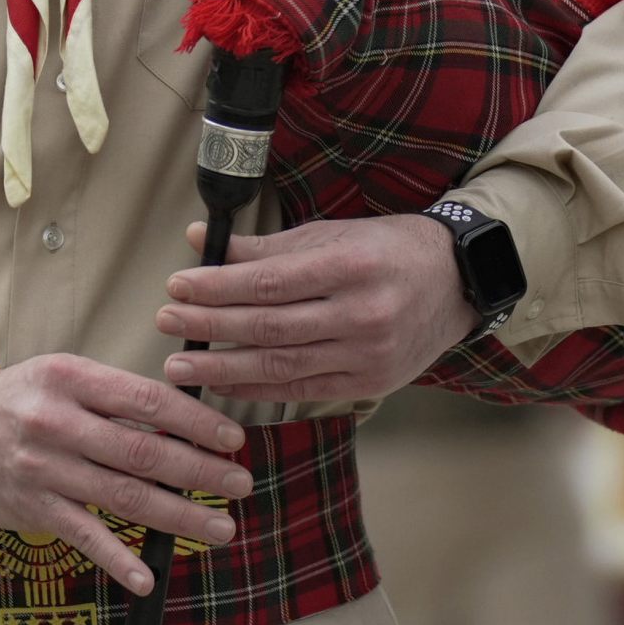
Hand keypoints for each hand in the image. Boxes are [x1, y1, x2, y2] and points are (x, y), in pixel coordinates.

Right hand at [0, 354, 251, 595]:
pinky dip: (117, 559)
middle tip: (241, 484)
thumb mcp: (66, 376)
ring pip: (123, 496)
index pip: (147, 399)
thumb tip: (186, 424)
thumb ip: (117, 396)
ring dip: (179, 516)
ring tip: (220, 527)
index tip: (232, 439)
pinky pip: (84, 536)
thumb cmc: (25, 398)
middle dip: (199, 471)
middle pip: (143, 451)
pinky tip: (148, 577)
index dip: (195, 420)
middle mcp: (57, 421)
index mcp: (72, 378)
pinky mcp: (34, 507)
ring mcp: (44, 468)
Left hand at [159, 214, 474, 400]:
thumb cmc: (386, 249)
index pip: (269, 282)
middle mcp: (361, 314)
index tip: (177, 286)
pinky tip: (222, 382)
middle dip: (210, 327)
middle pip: (269, 327)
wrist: (457, 283)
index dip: (217, 287)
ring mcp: (367, 356)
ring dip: (223, 368)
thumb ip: (266, 246)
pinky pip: (302, 391)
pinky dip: (256, 389)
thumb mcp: (332, 233)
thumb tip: (201, 241)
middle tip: (165, 323)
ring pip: (281, 366)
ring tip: (180, 364)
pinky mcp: (368, 385)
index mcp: (351, 266)